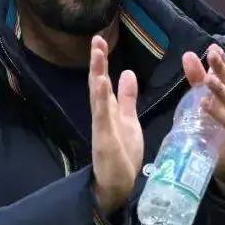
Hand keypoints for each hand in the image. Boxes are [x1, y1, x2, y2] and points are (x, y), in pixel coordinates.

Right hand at [89, 35, 143, 213]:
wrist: (118, 185)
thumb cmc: (123, 154)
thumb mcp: (129, 120)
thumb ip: (127, 98)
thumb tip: (127, 72)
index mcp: (109, 110)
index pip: (103, 80)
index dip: (101, 61)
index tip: (100, 40)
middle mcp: (102, 115)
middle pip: (98, 83)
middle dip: (97, 62)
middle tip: (96, 39)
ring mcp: (102, 126)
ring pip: (98, 96)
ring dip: (97, 74)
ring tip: (97, 54)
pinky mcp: (104, 138)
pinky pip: (103, 115)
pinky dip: (101, 98)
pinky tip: (101, 82)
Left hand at [182, 43, 224, 189]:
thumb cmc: (217, 128)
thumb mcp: (205, 100)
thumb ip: (198, 79)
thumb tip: (188, 55)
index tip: (212, 48)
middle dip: (224, 70)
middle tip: (211, 57)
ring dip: (223, 91)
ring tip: (208, 80)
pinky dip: (221, 114)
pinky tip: (206, 105)